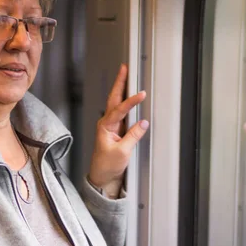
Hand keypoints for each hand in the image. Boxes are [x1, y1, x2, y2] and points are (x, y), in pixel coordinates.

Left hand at [88, 64, 148, 197]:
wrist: (101, 177)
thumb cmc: (107, 166)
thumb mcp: (122, 152)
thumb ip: (133, 136)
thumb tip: (143, 123)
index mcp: (105, 127)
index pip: (119, 110)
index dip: (131, 101)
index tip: (141, 94)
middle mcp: (106, 123)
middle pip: (113, 98)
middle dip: (119, 83)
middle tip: (124, 68)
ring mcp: (111, 125)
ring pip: (116, 102)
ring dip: (121, 88)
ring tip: (127, 75)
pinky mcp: (116, 129)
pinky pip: (121, 111)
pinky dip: (126, 100)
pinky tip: (130, 94)